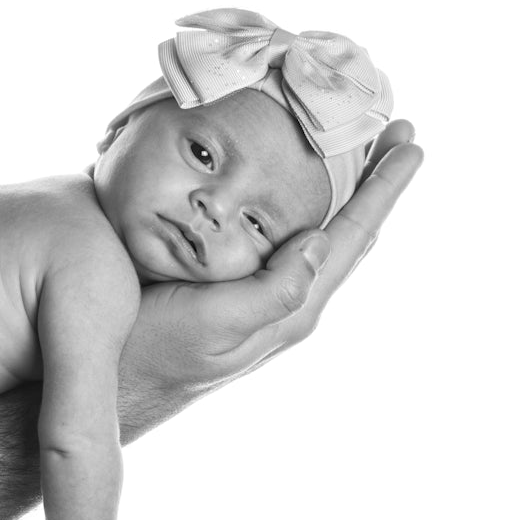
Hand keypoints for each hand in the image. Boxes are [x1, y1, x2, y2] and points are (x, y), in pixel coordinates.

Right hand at [118, 121, 422, 432]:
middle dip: (372, 182)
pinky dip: (298, 206)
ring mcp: (259, 299)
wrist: (108, 385)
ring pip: (317, 238)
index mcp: (290, 305)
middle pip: (345, 235)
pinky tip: (285, 191)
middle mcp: (284, 301)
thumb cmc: (151, 353)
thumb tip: (320, 242)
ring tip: (354, 154)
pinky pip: (281, 242)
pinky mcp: (229, 291)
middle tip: (393, 134)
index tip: (411, 142)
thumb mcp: (211, 323)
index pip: (352, 236)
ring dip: (340, 193)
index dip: (384, 188)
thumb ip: (272, 290)